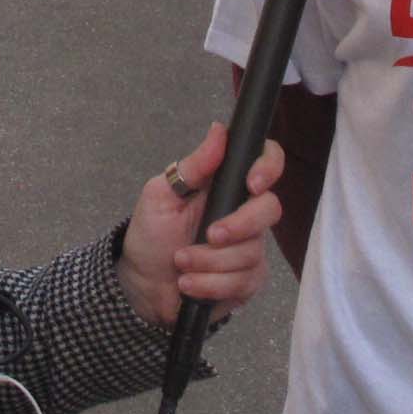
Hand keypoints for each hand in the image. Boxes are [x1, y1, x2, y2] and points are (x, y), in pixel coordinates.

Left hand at [118, 123, 285, 326]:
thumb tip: (219, 129)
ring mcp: (249, 247)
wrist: (143, 284)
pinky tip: (189, 284)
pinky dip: (211, 284)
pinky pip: (243, 281)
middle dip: (238, 226)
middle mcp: (243, 212)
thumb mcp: (161, 195)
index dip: (269, 167)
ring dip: (209, 261)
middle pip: (269, 209)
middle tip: (209, 235)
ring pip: (251, 252)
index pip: (265, 162)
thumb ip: (193, 166)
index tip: (252, 184)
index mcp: (225, 185)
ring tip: (181, 263)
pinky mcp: (247, 280)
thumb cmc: (151, 234)